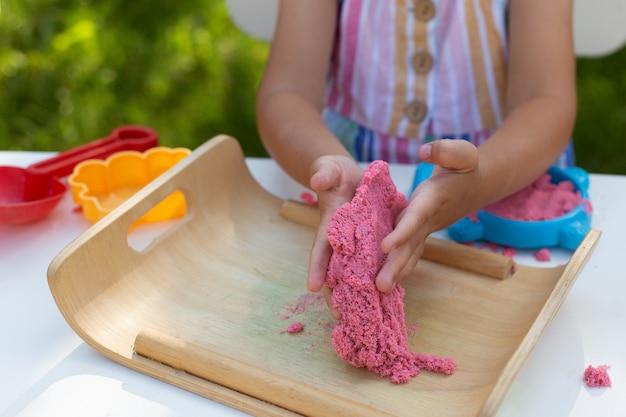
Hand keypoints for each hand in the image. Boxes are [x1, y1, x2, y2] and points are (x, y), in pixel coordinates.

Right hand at [307, 155, 362, 318]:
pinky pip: (372, 265)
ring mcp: (355, 246)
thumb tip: (318, 180)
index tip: (311, 286)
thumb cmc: (334, 173)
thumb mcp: (328, 168)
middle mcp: (340, 241)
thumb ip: (324, 174)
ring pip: (354, 274)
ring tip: (363, 318)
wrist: (349, 176)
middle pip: (335, 270)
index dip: (316, 266)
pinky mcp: (369, 245)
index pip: (320, 248)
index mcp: (329, 225)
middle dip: (335, 293)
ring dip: (357, 294)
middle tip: (340, 316)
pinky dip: (375, 281)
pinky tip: (385, 299)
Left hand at [376, 139, 479, 291]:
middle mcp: (427, 219)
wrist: (476, 186)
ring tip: (379, 291)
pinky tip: (385, 283)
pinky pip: (409, 252)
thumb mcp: (460, 153)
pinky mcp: (420, 233)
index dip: (403, 232)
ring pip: (409, 253)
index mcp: (432, 200)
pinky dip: (399, 267)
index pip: (416, 217)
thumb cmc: (465, 167)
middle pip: (410, 244)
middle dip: (395, 265)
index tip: (385, 246)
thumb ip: (444, 150)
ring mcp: (424, 230)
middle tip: (380, 286)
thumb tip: (425, 152)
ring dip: (396, 272)